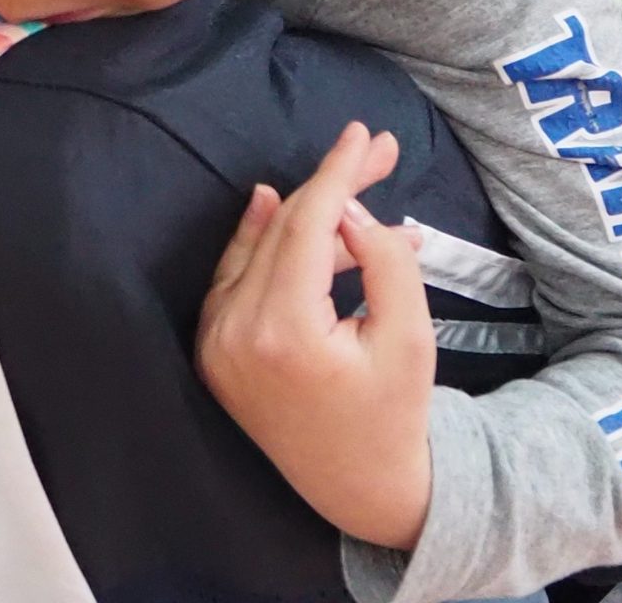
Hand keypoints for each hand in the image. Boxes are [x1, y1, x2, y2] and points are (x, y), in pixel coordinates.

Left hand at [197, 122, 434, 551]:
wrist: (358, 487)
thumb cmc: (394, 415)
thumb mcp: (411, 339)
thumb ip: (386, 265)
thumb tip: (350, 211)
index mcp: (283, 334)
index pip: (306, 227)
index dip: (337, 174)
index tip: (364, 134)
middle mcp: (234, 334)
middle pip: (283, 229)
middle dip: (332, 186)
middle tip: (379, 150)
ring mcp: (214, 343)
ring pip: (259, 246)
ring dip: (305, 212)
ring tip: (359, 185)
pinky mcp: (210, 349)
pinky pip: (236, 274)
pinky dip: (266, 241)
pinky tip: (281, 204)